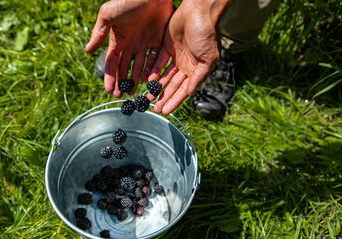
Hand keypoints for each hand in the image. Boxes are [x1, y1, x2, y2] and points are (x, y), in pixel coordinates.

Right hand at [85, 0, 172, 96]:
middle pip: (125, 68)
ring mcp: (144, 44)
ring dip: (137, 79)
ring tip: (135, 91)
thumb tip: (88, 51)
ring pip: (140, 66)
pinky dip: (153, 70)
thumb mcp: (108, 15)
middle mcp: (130, 44)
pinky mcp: (158, 41)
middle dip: (123, 82)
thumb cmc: (127, 0)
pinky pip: (155, 59)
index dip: (110, 77)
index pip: (112, 63)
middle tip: (122, 95)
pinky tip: (150, 80)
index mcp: (117, 40)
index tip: (109, 90)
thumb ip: (99, 33)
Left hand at [147, 0, 230, 114]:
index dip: (174, 101)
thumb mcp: (207, 59)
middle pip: (171, 85)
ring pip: (163, 76)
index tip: (165, 111)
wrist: (198, 11)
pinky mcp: (166, 46)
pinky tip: (146, 80)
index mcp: (195, 70)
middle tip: (153, 108)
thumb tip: (189, 93)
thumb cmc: (206, 35)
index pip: (183, 90)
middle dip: (163, 97)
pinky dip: (152, 71)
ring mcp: (175, 56)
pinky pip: (157, 61)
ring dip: (156, 87)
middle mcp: (185, 65)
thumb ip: (198, 77)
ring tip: (147, 98)